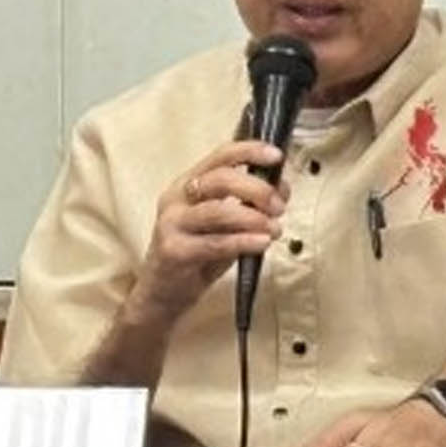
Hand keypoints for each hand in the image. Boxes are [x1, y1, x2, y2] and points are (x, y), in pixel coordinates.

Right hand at [127, 140, 287, 323]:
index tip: (277, 156)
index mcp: (188, 183)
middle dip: (256, 188)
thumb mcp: (226, 226)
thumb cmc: (198, 255)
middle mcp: (176, 198)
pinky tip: (262, 243)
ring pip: (217, 211)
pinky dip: (243, 241)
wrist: (163, 295)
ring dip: (253, 217)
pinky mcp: (173, 251)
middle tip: (278, 205)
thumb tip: (282, 188)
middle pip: (220, 179)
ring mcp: (172, 224)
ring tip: (275, 228)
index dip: (249, 151)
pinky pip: (215, 243)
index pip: (220, 156)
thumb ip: (249, 205)